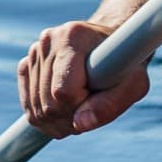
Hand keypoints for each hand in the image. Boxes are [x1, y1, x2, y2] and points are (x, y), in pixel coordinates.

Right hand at [17, 21, 150, 137]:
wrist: (113, 44)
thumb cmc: (127, 64)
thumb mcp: (134, 83)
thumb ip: (111, 104)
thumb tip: (79, 124)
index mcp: (73, 37)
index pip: (63, 91)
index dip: (80, 106)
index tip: (96, 98)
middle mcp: (48, 41)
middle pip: (48, 105)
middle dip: (70, 118)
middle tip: (91, 110)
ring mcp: (35, 52)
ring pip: (36, 110)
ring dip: (59, 122)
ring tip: (81, 110)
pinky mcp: (27, 64)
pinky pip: (28, 107)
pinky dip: (46, 119)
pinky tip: (65, 111)